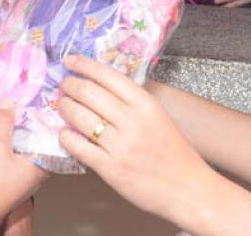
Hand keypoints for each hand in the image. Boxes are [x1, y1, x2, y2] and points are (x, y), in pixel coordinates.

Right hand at [0, 103, 46, 229]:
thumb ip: (4, 122)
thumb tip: (9, 102)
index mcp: (41, 166)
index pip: (53, 141)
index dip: (50, 123)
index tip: (46, 106)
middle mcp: (36, 174)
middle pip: (39, 146)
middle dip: (33, 128)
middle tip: (29, 107)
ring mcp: (23, 180)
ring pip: (26, 153)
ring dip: (20, 137)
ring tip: (15, 116)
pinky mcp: (9, 183)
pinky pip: (15, 159)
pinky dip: (12, 147)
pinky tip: (4, 137)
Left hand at [57, 55, 212, 221]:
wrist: (188, 190)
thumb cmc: (174, 153)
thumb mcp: (158, 117)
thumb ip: (132, 103)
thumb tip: (100, 87)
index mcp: (146, 104)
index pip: (108, 75)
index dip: (84, 65)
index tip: (69, 60)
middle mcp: (132, 121)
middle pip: (89, 92)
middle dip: (70, 85)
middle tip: (63, 85)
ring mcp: (120, 145)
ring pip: (80, 117)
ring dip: (65, 108)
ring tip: (62, 105)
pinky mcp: (111, 168)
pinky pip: (79, 147)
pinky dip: (66, 137)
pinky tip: (64, 133)